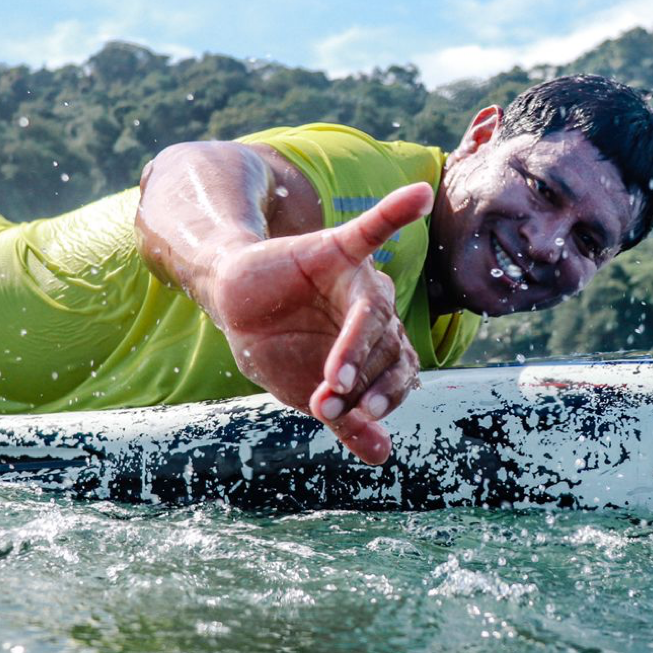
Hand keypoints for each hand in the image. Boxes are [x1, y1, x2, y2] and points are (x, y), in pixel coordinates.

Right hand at [204, 182, 433, 465]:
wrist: (233, 303)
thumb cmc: (281, 347)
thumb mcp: (309, 391)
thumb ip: (348, 421)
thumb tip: (383, 457)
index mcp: (381, 346)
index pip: (400, 374)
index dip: (384, 399)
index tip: (360, 422)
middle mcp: (378, 311)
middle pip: (389, 345)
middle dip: (364, 382)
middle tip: (335, 407)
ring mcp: (358, 279)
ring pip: (372, 311)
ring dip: (355, 348)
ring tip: (333, 383)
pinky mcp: (334, 249)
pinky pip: (370, 229)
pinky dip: (396, 212)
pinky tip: (419, 195)